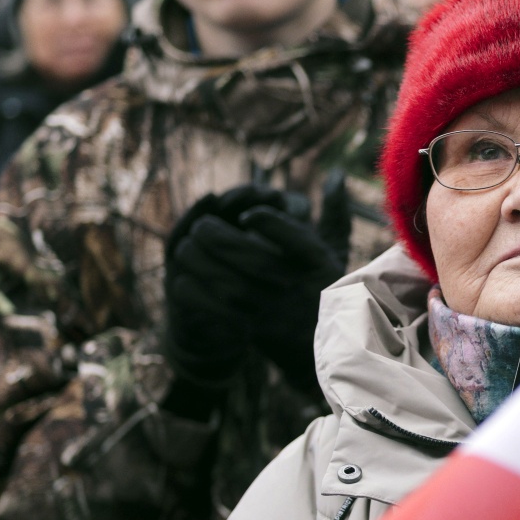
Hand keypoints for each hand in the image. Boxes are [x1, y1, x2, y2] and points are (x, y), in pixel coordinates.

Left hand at [164, 186, 343, 397]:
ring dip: (203, 263)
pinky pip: (218, 311)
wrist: (318, 345)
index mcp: (320, 263)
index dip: (268, 222)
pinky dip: (196, 293)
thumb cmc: (322, 287)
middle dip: (220, 239)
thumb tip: (334, 173)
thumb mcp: (335, 250)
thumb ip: (335, 212)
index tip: (246, 215)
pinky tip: (185, 279)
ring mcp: (276, 312)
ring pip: (231, 286)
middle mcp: (299, 288)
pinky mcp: (253, 331)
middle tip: (201, 228)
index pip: (295, 239)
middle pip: (255, 260)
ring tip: (187, 248)